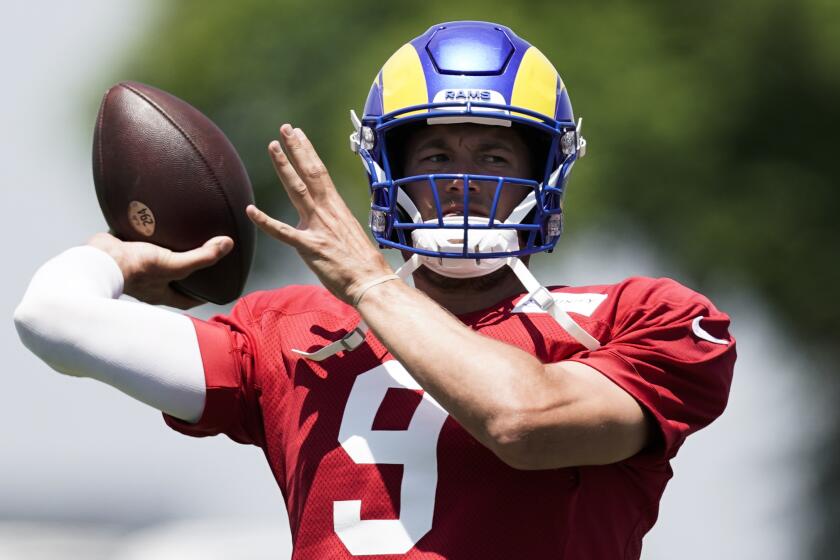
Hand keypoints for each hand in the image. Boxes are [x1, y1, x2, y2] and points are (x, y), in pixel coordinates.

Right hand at [86, 232, 232, 308]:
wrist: (96, 258)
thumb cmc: (134, 268)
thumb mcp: (173, 264)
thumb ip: (201, 256)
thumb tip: (227, 244)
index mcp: (160, 293)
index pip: (186, 300)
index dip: (201, 296)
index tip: (214, 289)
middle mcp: (147, 284)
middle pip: (170, 281)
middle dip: (184, 273)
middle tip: (199, 260)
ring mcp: (133, 270)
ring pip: (154, 263)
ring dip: (165, 253)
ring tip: (179, 239)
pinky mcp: (122, 253)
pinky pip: (137, 245)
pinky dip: (146, 236)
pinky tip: (154, 223)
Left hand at [246, 124, 392, 304]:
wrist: (371, 281)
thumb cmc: (361, 264)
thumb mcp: (347, 236)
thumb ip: (331, 226)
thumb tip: (323, 225)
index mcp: (336, 208)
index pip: (320, 173)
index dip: (308, 152)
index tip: (299, 135)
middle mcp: (327, 212)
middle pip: (310, 173)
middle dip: (296, 149)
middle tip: (285, 129)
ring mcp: (318, 227)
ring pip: (298, 190)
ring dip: (284, 167)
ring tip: (274, 147)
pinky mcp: (310, 247)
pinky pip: (283, 232)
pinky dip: (265, 221)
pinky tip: (251, 210)